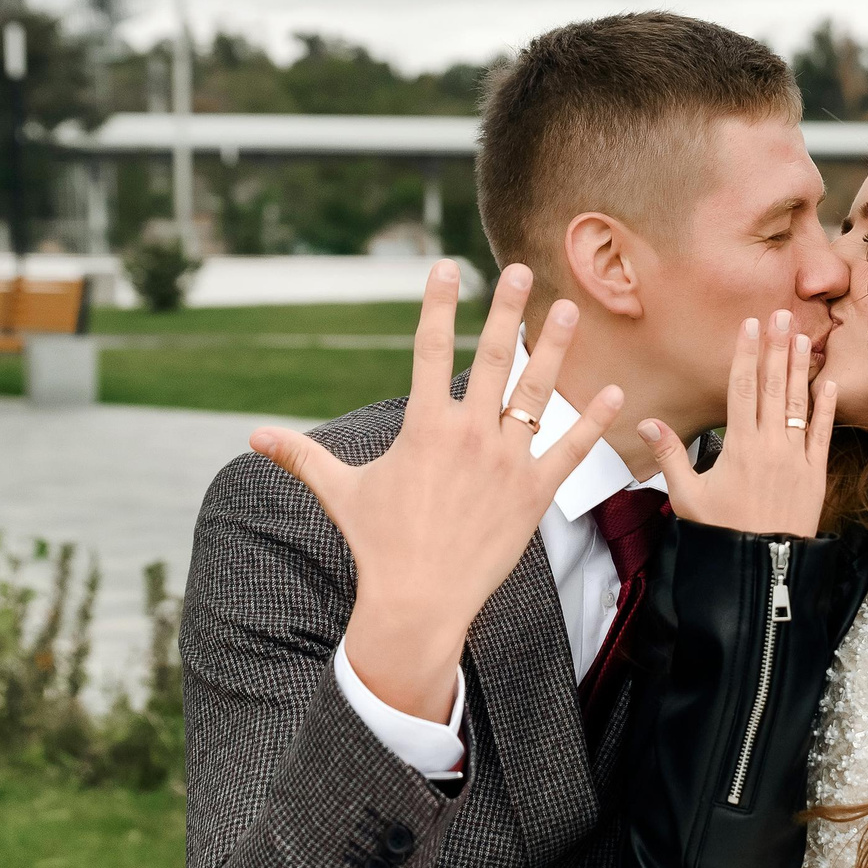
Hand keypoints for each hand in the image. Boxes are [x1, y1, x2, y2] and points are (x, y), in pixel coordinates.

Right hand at [248, 261, 621, 723]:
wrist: (419, 601)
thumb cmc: (378, 545)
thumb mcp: (340, 492)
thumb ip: (303, 456)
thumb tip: (252, 437)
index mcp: (424, 427)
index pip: (429, 350)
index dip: (438, 305)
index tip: (446, 266)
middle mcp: (469, 435)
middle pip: (493, 358)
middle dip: (507, 310)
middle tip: (521, 270)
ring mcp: (506, 461)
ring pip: (537, 393)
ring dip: (555, 348)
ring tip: (569, 309)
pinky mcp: (534, 493)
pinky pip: (570, 449)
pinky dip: (594, 421)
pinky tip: (615, 392)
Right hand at [637, 308, 835, 537]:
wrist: (762, 567)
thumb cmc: (722, 532)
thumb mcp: (687, 497)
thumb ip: (669, 456)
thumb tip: (646, 422)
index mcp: (738, 446)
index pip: (742, 388)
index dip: (745, 354)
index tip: (749, 325)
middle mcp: (770, 445)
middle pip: (773, 386)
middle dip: (775, 348)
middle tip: (780, 314)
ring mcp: (796, 458)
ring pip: (799, 404)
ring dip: (800, 368)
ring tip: (802, 336)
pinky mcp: (816, 474)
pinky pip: (823, 434)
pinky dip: (827, 408)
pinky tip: (830, 382)